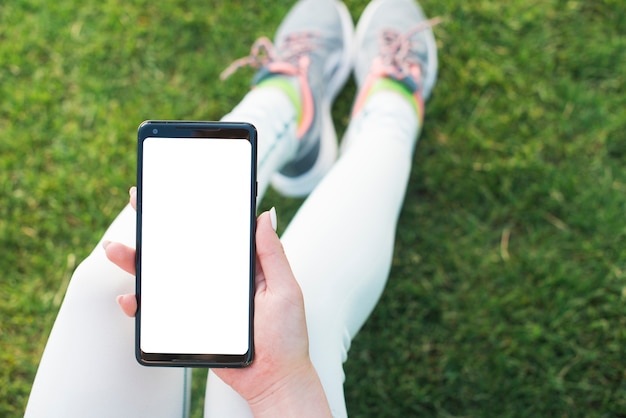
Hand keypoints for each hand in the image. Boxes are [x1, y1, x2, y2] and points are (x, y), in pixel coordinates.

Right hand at [104, 187, 330, 416]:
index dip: (192, 212)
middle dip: (156, 229)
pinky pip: (160, 311)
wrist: (272, 379)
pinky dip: (141, 303)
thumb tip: (264, 215)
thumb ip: (271, 254)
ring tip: (117, 250)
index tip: (174, 190)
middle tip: (137, 205)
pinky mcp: (189, 323)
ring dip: (138, 262)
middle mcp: (217, 279)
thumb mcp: (285, 290)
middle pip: (181, 250)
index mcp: (240, 266)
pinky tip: (131, 297)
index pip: (212, 233)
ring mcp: (200, 300)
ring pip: (164, 277)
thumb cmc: (286, 337)